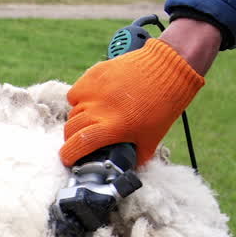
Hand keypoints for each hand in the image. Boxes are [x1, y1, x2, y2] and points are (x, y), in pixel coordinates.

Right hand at [60, 38, 204, 166]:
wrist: (168, 69)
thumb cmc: (163, 105)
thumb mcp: (152, 138)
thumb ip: (137, 156)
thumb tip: (125, 168)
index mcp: (113, 127)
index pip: (78, 144)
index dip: (68, 155)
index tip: (67, 160)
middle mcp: (98, 108)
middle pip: (70, 128)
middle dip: (71, 139)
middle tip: (79, 141)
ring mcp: (94, 90)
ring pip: (72, 110)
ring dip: (77, 119)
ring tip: (92, 119)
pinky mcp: (93, 75)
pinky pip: (76, 92)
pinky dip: (80, 99)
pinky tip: (93, 100)